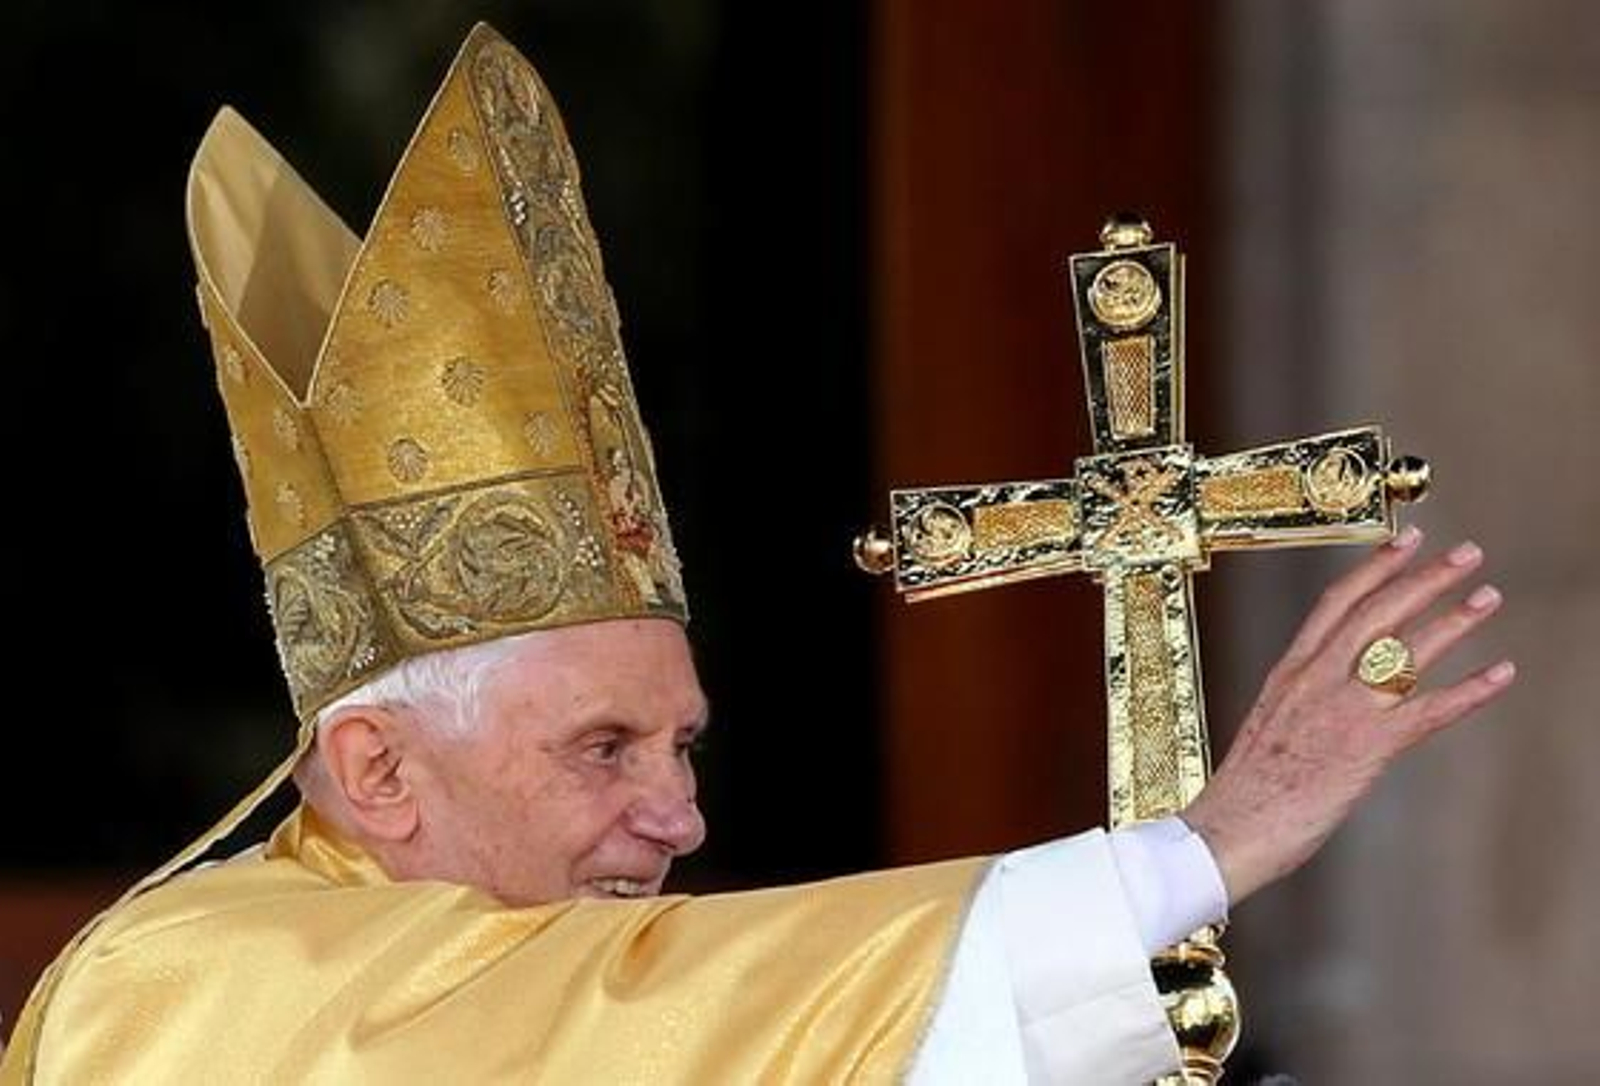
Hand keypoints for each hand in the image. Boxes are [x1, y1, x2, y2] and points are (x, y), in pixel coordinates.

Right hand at [1182, 527, 1514, 904]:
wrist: (1228, 829)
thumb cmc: (1245, 793)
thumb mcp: (1267, 728)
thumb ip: (1302, 705)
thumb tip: (1330, 701)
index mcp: (1288, 673)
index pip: (1335, 603)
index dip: (1375, 568)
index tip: (1405, 542)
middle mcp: (1314, 679)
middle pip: (1377, 612)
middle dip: (1426, 577)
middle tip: (1465, 554)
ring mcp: (1340, 709)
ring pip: (1405, 649)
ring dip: (1455, 618)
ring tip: (1488, 596)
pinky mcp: (1365, 746)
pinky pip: (1429, 710)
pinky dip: (1471, 690)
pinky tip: (1501, 674)